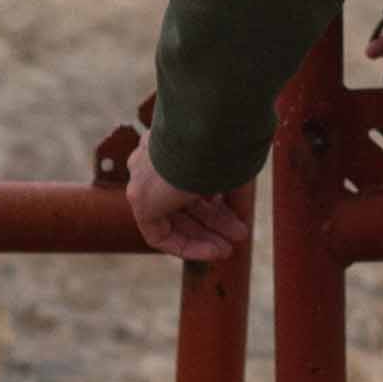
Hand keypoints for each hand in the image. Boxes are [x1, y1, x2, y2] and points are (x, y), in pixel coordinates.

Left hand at [125, 142, 251, 262]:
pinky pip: (159, 234)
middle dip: (214, 223)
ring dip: (203, 237)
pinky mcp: (141, 199)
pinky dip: (186, 246)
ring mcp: (144, 180)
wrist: (208, 130)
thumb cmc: (225, 140)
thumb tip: (242, 216)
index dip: (217, 203)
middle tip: (239, 235)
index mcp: (173, 144)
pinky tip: (214, 251)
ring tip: (230, 248)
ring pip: (172, 219)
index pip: (192, 181)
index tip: (238, 214)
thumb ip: (233, 192)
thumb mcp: (232, 167)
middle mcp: (154, 161)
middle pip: (184, 202)